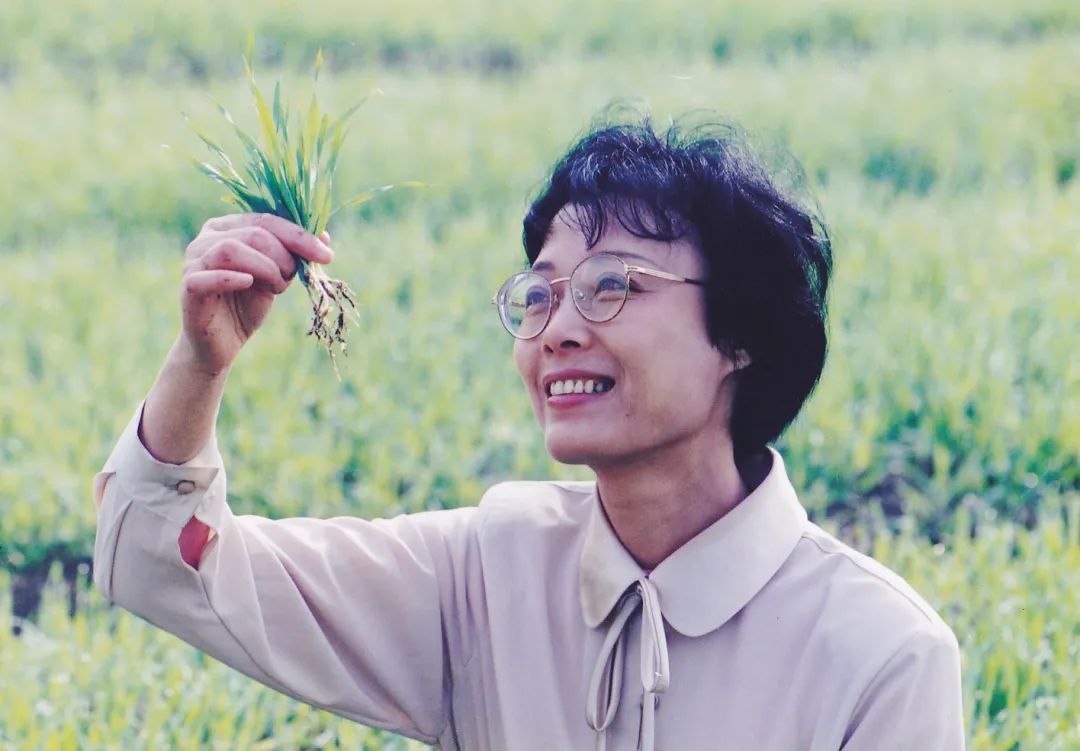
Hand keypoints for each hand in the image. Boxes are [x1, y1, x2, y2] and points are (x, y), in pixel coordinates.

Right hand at [179, 213, 332, 374]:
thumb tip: (325, 236)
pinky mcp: (188, 287)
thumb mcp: (276, 275)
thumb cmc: (247, 304)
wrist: (222, 343)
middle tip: (291, 279)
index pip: (267, 219)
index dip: (300, 236)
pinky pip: (207, 276)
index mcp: (228, 227)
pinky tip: (249, 284)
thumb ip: (293, 255)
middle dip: (284, 256)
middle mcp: (207, 238)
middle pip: (254, 233)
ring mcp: (194, 261)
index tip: (327, 255)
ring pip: (231, 249)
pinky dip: (231, 278)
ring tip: (276, 287)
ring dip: (264, 267)